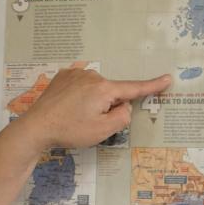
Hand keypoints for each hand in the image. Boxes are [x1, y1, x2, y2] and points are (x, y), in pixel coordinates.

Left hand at [19, 68, 171, 149]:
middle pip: (111, 93)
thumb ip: (122, 118)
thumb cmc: (69, 130)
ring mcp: (75, 74)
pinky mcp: (63, 76)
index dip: (152, 86)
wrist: (36, 127)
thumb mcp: (102, 131)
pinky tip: (67, 108)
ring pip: (95, 90)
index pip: (134, 88)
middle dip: (107, 106)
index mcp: (104, 88)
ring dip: (92, 102)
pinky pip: (81, 86)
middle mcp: (91, 76)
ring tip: (74, 117)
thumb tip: (124, 106)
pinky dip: (79, 96)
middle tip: (88, 123)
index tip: (167, 78)